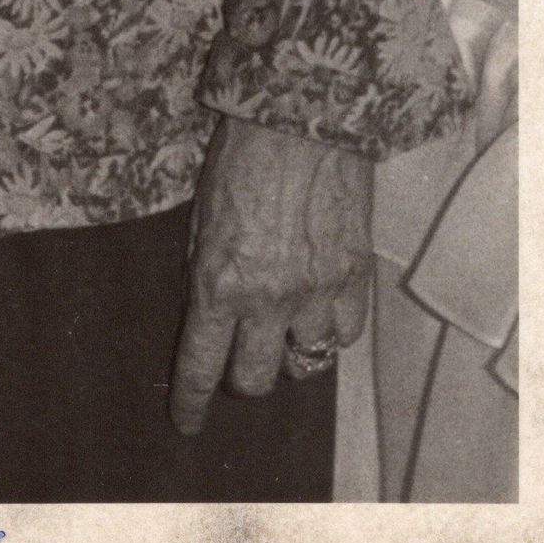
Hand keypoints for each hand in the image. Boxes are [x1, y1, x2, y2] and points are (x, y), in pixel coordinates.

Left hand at [170, 115, 371, 434]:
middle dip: (242, 379)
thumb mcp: (201, 214)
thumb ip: (205, 268)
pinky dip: (329, 332)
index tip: (188, 423)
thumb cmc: (240, 156)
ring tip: (281, 329)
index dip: (192, 402)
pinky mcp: (355, 279)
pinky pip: (343, 335)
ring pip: (303, 364)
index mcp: (218, 282)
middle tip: (239, 360)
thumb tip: (208, 312)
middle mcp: (267, 299)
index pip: (200, 365)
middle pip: (255, 380)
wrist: (302, 119)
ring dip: (288, 353)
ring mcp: (316, 294)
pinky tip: (319, 311)